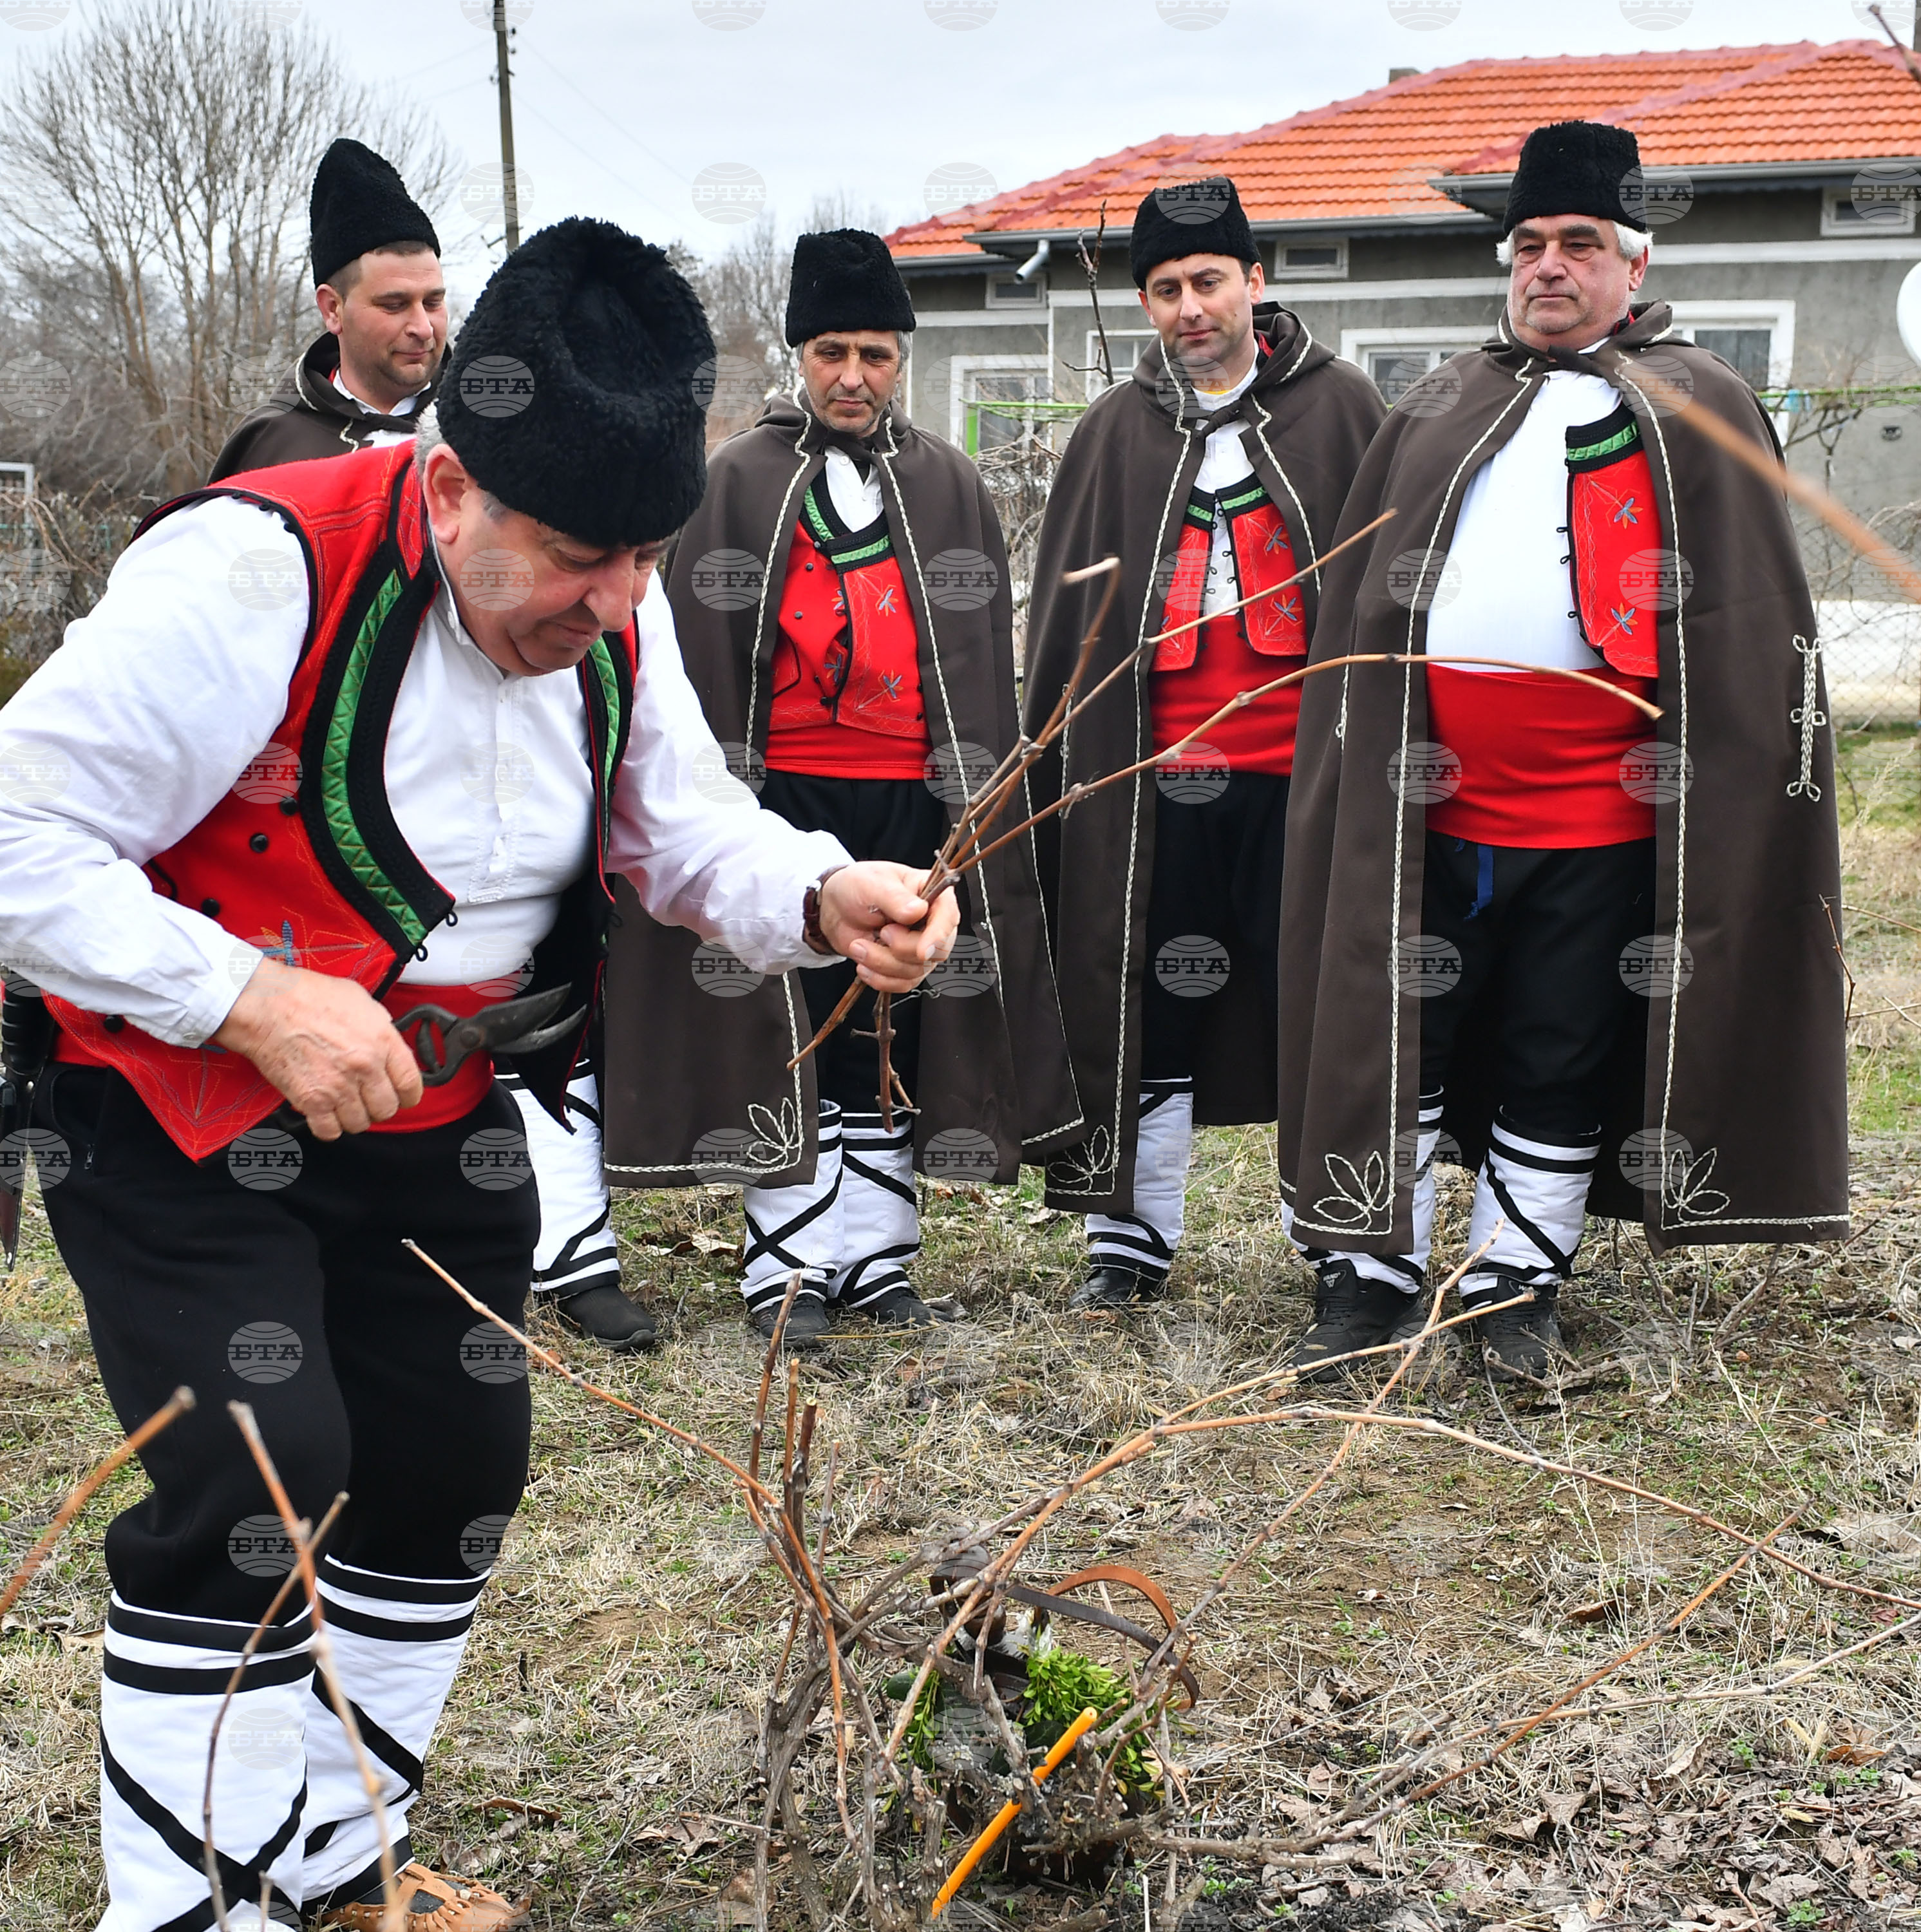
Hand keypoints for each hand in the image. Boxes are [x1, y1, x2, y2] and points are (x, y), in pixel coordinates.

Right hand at [213, 957, 422, 1139]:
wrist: (267, 1005)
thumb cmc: (308, 996)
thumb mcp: (360, 1001)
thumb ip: (380, 1028)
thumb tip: (387, 1043)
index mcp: (382, 1041)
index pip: (411, 1084)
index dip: (408, 1094)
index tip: (402, 1096)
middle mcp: (365, 1067)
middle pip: (387, 1109)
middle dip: (378, 1106)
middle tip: (367, 1097)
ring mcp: (338, 1087)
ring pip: (360, 1123)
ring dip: (353, 1116)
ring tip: (344, 1103)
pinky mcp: (311, 1100)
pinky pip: (330, 1131)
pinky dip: (328, 1127)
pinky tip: (325, 1113)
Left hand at [817, 862, 957, 992]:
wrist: (836, 909)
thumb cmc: (858, 887)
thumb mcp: (872, 883)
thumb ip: (895, 897)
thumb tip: (917, 911)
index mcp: (934, 895)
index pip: (948, 917)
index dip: (938, 936)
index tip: (922, 950)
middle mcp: (933, 924)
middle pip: (936, 952)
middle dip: (902, 949)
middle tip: (881, 932)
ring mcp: (921, 948)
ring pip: (916, 970)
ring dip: (883, 963)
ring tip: (860, 945)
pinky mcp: (906, 966)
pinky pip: (903, 984)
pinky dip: (880, 979)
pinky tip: (864, 964)